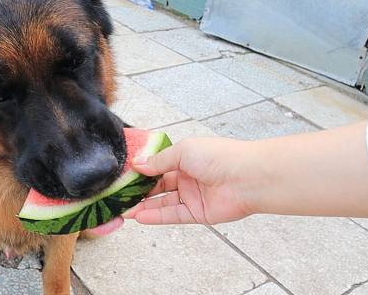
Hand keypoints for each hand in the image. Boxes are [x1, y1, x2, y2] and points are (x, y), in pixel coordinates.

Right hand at [123, 137, 257, 224]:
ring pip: (163, 202)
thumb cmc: (219, 157)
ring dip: (144, 205)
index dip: (142, 170)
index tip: (123, 175)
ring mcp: (192, 195)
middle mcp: (188, 176)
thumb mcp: (183, 151)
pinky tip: (140, 216)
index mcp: (185, 158)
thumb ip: (159, 161)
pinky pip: (172, 215)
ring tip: (124, 209)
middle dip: (139, 190)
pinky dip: (156, 216)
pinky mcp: (197, 213)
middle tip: (119, 195)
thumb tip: (138, 165)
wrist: (248, 178)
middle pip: (158, 186)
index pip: (158, 165)